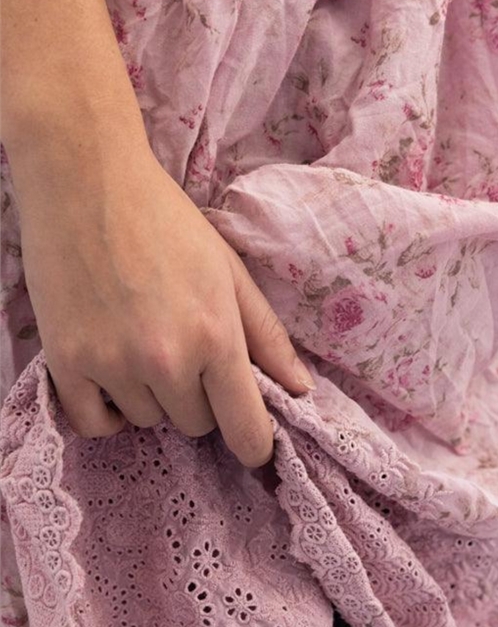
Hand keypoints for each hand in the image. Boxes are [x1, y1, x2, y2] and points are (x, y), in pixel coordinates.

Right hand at [16, 146, 315, 468]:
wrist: (87, 180)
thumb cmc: (167, 222)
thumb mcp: (230, 272)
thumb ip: (267, 337)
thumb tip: (302, 391)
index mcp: (216, 336)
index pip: (245, 427)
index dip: (255, 444)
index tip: (255, 446)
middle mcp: (166, 360)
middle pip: (196, 424)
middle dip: (199, 398)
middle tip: (183, 349)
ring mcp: (112, 364)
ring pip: (148, 422)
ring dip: (152, 397)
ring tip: (141, 343)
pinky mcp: (67, 362)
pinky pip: (97, 424)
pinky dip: (109, 411)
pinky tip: (114, 377)